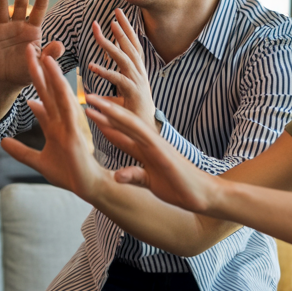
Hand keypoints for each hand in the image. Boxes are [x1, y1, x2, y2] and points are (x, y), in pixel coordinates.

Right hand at [0, 0, 61, 89]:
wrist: (4, 81)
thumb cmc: (25, 72)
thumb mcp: (39, 64)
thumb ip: (49, 54)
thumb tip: (60, 45)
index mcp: (33, 30)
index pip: (38, 11)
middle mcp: (18, 25)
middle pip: (20, 4)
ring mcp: (3, 27)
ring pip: (2, 9)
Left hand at [1, 47, 114, 200]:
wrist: (87, 187)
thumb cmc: (68, 173)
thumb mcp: (38, 161)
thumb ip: (21, 151)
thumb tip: (2, 141)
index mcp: (54, 124)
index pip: (42, 96)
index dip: (34, 79)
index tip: (25, 62)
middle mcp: (62, 120)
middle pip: (48, 89)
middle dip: (39, 69)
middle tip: (29, 48)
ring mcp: (69, 124)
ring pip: (59, 94)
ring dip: (52, 74)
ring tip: (45, 55)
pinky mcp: (75, 133)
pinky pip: (68, 109)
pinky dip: (62, 93)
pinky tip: (58, 80)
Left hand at [84, 93, 221, 213]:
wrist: (206, 194)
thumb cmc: (180, 187)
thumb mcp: (151, 182)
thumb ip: (135, 175)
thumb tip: (116, 176)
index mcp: (146, 149)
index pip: (121, 133)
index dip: (104, 122)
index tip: (88, 112)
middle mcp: (150, 142)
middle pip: (123, 122)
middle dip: (104, 110)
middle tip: (85, 96)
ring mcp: (157, 146)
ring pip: (130, 124)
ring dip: (111, 112)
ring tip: (93, 102)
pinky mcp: (163, 154)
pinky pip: (142, 139)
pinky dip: (127, 132)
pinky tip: (112, 127)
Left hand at [85, 9, 156, 127]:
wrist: (146, 134)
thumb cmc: (132, 114)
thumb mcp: (119, 94)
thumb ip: (109, 81)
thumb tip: (94, 72)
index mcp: (137, 72)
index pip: (132, 45)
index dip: (126, 29)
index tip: (117, 14)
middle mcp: (139, 74)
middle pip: (131, 46)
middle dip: (122, 28)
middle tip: (113, 13)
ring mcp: (138, 82)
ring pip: (124, 59)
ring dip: (111, 45)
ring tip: (98, 33)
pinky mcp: (133, 94)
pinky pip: (118, 80)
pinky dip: (105, 72)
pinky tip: (91, 66)